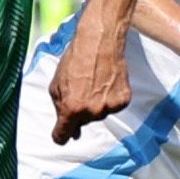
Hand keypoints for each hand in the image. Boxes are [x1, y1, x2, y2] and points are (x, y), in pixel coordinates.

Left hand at [48, 26, 132, 143]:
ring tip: (93, 82)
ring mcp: (109, 107)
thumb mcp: (56, 85)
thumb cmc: (74, 60)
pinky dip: (109, 98)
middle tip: (80, 89)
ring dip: (94, 103)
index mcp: (71, 109)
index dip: (60, 136)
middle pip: (82, 123)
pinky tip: (105, 82)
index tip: (60, 135)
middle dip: (79, 111)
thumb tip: (71, 131)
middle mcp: (92, 112)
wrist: (99, 41)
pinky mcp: (123, 100)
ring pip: (98, 115)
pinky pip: (112, 107)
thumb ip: (60, 109)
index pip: (62, 136)